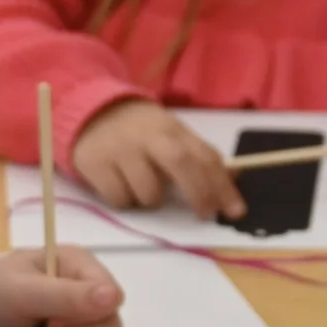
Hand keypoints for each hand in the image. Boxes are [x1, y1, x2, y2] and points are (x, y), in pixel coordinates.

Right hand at [73, 100, 243, 219]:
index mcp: (173, 128)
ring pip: (149, 193)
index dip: (223, 184)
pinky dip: (124, 201)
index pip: (204, 154)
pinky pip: (120, 199)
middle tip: (205, 215)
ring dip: (152, 200)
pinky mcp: (95, 163)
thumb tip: (237, 177)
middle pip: (181, 163)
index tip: (236, 210)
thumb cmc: (140, 130)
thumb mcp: (171, 134)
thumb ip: (199, 155)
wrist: (90, 111)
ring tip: (143, 186)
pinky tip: (120, 185)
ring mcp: (121, 149)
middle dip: (198, 193)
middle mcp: (149, 136)